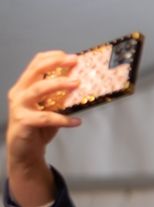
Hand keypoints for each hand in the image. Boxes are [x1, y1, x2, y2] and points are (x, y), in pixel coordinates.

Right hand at [6, 51, 82, 206]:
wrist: (25, 150)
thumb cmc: (38, 127)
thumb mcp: (51, 107)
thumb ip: (60, 95)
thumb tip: (81, 83)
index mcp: (25, 86)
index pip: (35, 64)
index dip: (52, 57)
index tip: (71, 56)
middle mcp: (20, 93)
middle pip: (36, 72)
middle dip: (56, 64)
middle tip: (75, 62)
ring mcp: (20, 107)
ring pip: (39, 90)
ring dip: (59, 84)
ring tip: (77, 84)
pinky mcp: (23, 122)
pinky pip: (46, 118)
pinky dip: (63, 119)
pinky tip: (77, 121)